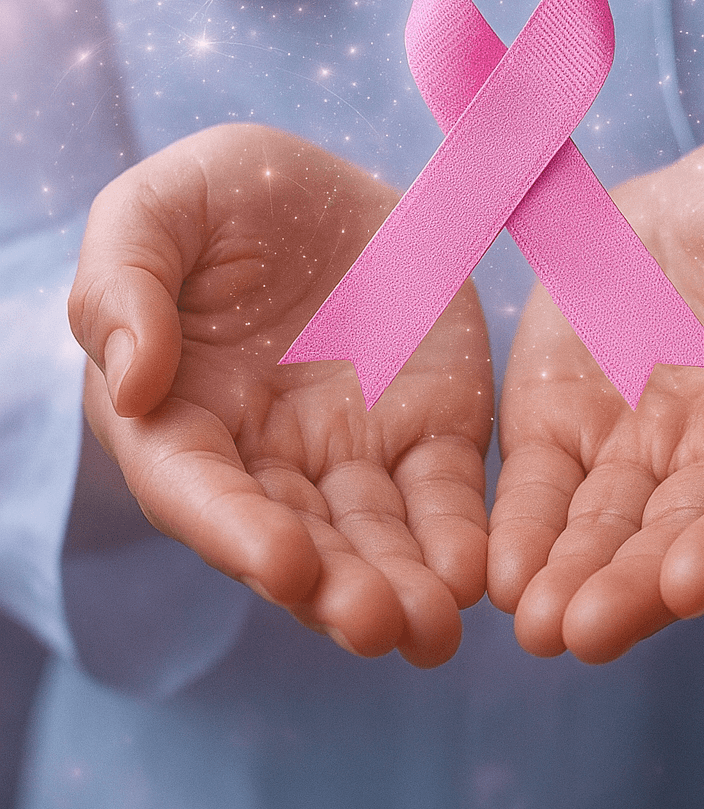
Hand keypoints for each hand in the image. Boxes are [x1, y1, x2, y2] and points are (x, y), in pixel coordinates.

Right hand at [68, 124, 492, 666]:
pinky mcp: (426, 432)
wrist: (328, 179)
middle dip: (333, 591)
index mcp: (180, 417)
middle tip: (377, 626)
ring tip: (434, 630)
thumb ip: (122, 289)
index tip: (282, 565)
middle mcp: (264, 457)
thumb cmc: (217, 198)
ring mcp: (349, 451)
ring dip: (401, 588)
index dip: (235, 534)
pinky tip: (475, 573)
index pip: (197, 492)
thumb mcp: (153, 213)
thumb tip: (130, 383)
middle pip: (294, 541)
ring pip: (373, 539)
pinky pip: (443, 495)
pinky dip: (458, 538)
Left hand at [488, 133, 703, 662]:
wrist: (679, 189)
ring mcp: (640, 448)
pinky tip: (502, 576)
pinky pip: (542, 487)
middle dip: (637, 588)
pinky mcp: (567, 427)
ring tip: (538, 628)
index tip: (690, 584)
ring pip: (609, 528)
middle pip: (684, 534)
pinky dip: (524, 531)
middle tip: (584, 633)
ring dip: (575, 580)